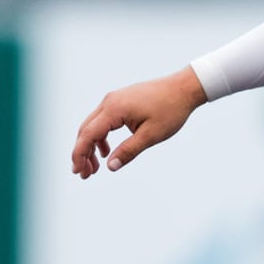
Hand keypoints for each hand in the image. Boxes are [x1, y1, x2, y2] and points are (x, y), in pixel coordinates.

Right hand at [71, 67, 207, 177]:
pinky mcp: (120, 101)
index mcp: (114, 109)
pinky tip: (106, 151)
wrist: (184, 88)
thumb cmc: (170, 111)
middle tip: (85, 175)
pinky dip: (101, 137)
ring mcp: (113, 100)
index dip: (80, 155)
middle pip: (85, 130)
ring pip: (93, 126)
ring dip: (91, 146)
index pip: (87, 135)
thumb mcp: (151, 135)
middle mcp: (109, 102)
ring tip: (95, 168)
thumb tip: (110, 167)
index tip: (79, 173)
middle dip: (82, 153)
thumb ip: (129, 151)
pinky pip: (103, 121)